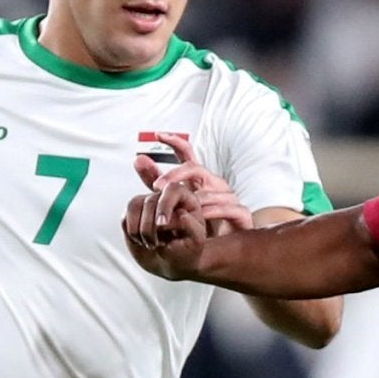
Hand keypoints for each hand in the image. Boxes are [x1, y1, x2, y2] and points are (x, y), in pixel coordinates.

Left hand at [127, 133, 252, 245]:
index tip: (158, 135)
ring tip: (178, 210)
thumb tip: (138, 159)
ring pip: (210, 191)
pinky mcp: (240, 212)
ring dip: (193, 200)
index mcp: (199, 177)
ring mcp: (228, 196)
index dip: (174, 141)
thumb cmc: (200, 219)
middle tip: (157, 186)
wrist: (226, 242)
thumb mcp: (174, 200)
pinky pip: (228, 208)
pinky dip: (213, 212)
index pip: (187, 153)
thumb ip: (156, 181)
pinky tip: (201, 217)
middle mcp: (214, 182)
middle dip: (175, 175)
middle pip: (195, 168)